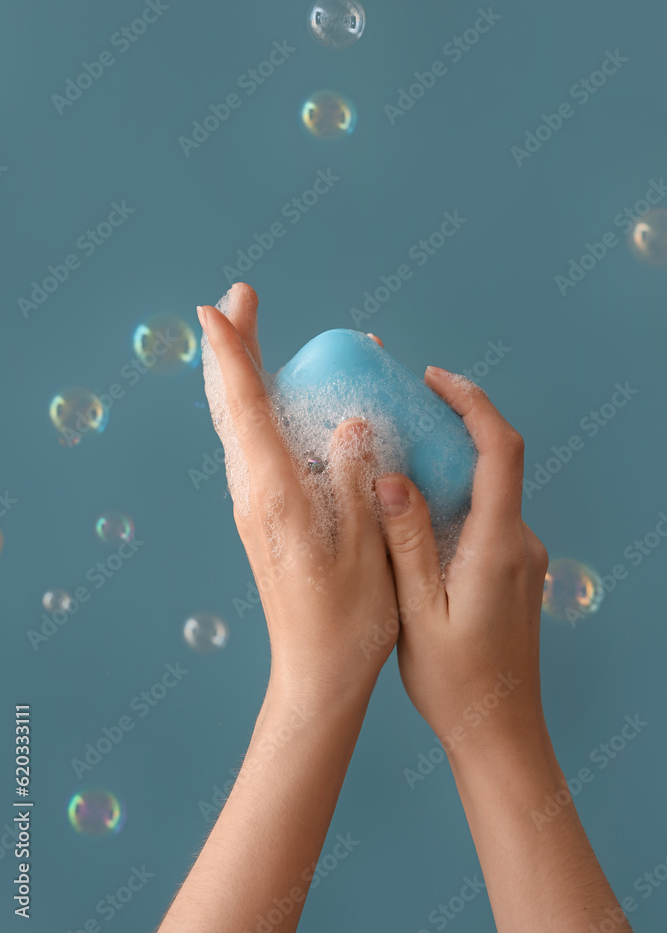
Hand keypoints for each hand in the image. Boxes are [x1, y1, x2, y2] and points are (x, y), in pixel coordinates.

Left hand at [199, 284, 398, 705]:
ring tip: (252, 334)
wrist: (317, 672)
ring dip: (241, 373)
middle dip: (231, 348)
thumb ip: (355, 478)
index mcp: (273, 494)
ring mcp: (254, 506)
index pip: (244, 407)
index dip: (231, 353)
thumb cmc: (348, 618)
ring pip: (237, 424)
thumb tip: (351, 421)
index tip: (217, 306)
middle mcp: (252, 493)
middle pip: (230, 405)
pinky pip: (253, 446)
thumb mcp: (365, 546)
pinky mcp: (264, 517)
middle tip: (238, 300)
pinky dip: (259, 407)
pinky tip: (277, 402)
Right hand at [375, 366, 550, 763]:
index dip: (471, 403)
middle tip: (404, 406)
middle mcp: (519, 542)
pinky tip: (413, 512)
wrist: (499, 732)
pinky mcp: (514, 570)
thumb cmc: (455, 682)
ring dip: (450, 464)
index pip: (499, 450)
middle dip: (454, 423)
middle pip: (496, 460)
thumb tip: (391, 476)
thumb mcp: (415, 611)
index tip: (434, 379)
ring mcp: (521, 557)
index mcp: (498, 545)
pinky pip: (486, 516)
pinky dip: (454, 498)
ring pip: (488, 490)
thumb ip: (406, 541)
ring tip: (397, 455)